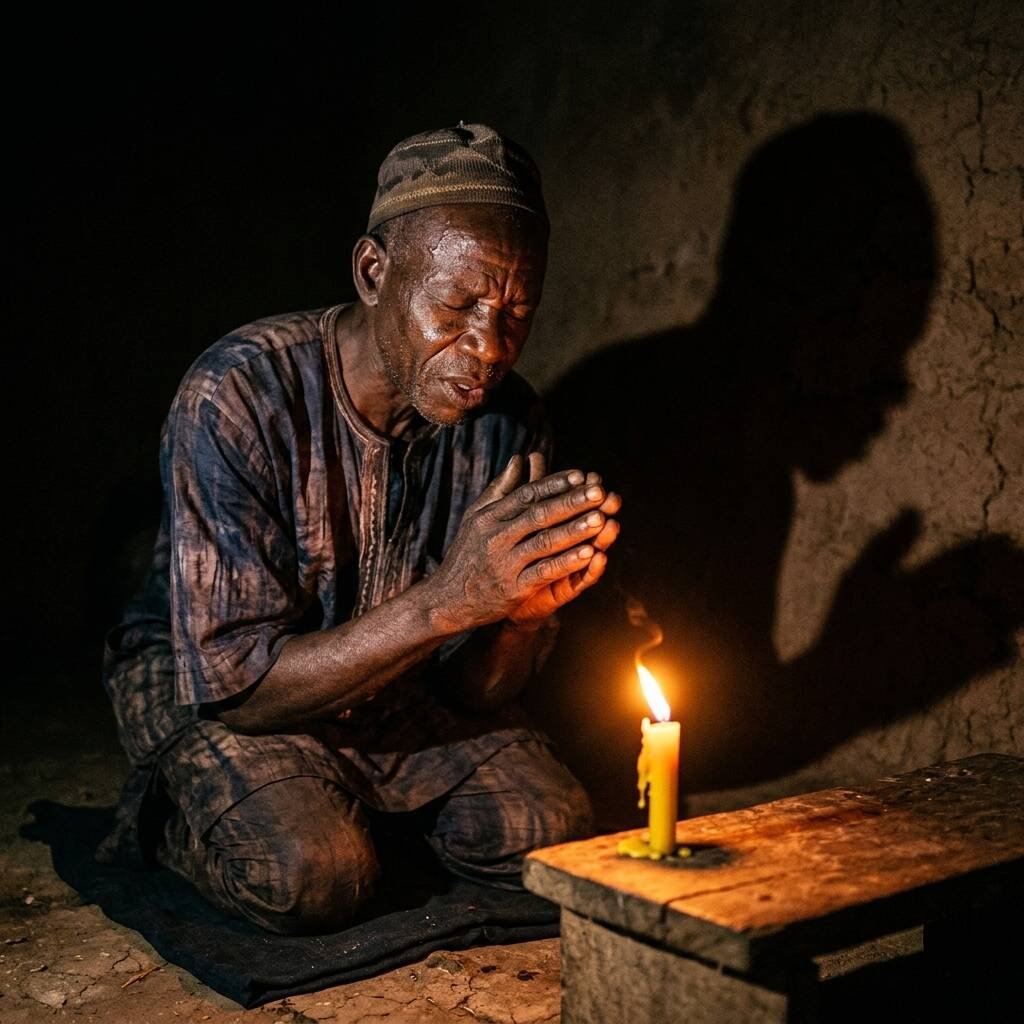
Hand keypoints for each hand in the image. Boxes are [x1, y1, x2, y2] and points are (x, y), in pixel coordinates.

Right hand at [426, 451, 620, 632]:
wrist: (446, 600)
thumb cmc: (467, 555)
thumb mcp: (475, 518)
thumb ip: (500, 490)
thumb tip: (519, 459)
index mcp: (489, 517)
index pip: (527, 494)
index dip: (555, 484)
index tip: (581, 475)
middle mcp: (495, 537)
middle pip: (539, 515)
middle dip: (572, 502)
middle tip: (600, 492)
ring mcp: (504, 563)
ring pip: (545, 542)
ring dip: (575, 530)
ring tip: (602, 519)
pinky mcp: (512, 589)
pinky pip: (544, 572)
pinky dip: (567, 562)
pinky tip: (590, 554)